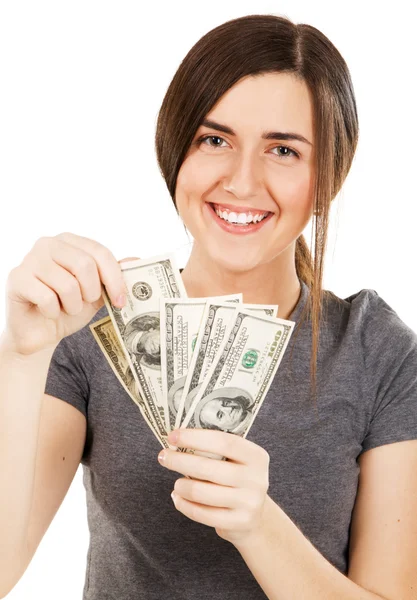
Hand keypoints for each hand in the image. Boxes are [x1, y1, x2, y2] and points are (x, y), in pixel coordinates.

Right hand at [3, 232, 129, 355]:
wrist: (40, 331)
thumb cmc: (68, 307)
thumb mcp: (97, 292)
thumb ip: (114, 275)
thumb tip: (137, 260)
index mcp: (69, 241)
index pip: (100, 252)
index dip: (114, 278)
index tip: (120, 301)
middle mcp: (48, 244)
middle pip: (84, 265)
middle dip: (91, 292)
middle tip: (86, 303)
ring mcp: (30, 260)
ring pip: (67, 284)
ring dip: (72, 305)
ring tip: (65, 308)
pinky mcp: (17, 279)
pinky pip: (47, 298)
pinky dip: (53, 312)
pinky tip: (48, 312)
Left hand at [158, 428, 269, 545]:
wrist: (256, 516)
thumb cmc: (237, 480)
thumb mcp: (236, 461)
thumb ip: (215, 451)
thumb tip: (177, 440)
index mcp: (256, 456)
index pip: (223, 442)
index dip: (195, 438)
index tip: (172, 436)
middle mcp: (256, 478)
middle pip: (207, 467)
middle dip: (179, 461)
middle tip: (163, 456)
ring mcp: (249, 502)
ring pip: (200, 492)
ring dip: (181, 485)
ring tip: (176, 483)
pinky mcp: (238, 523)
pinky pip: (201, 513)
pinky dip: (183, 504)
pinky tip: (178, 497)